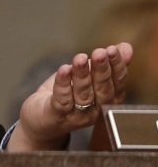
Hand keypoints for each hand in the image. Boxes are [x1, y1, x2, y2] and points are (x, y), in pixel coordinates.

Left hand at [7, 42, 132, 150]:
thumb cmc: (67, 95)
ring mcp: (77, 115)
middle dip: (101, 70)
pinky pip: (62, 99)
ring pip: (82, 94)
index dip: (116, 67)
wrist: (40, 119)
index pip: (117, 83)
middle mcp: (95, 110)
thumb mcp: (86, 76)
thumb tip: (125, 47)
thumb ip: (105, 63)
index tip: (114, 50)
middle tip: (100, 53)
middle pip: (102, 90)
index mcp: (107, 100)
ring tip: (80, 58)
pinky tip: (64, 69)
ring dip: (82, 75)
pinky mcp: (57, 114)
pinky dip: (63, 83)